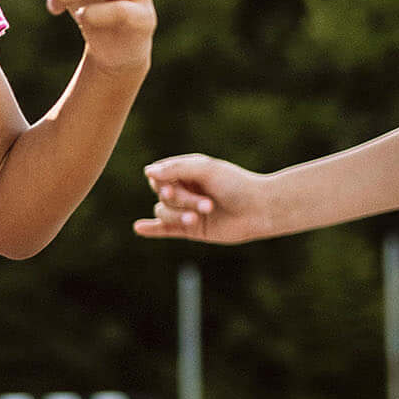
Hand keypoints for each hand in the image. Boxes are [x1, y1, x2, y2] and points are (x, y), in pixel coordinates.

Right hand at [136, 154, 281, 242]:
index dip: (163, 183)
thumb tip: (147, 172)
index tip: (174, 187)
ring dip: (178, 216)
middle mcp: (184, 189)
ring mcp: (185, 210)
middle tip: (207, 204)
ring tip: (198, 218)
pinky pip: (164, 229)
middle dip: (181, 201)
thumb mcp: (206, 170)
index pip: (159, 176)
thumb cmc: (236, 185)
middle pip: (162, 195)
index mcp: (186, 171)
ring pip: (163, 212)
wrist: (259, 209)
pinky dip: (151, 229)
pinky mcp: (190, 229)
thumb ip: (176, 169)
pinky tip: (139, 227)